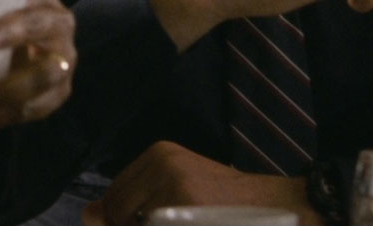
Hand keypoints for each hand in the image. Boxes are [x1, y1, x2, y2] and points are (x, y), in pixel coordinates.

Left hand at [82, 142, 319, 225]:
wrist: (284, 210)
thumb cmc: (230, 207)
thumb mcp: (179, 190)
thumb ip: (130, 203)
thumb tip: (88, 214)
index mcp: (159, 155)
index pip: (114, 199)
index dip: (123, 223)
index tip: (148, 221)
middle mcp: (163, 165)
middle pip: (119, 216)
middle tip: (177, 219)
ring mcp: (175, 190)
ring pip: (131, 221)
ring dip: (149, 225)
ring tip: (191, 219)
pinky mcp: (185, 212)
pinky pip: (152, 223)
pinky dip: (161, 225)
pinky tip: (196, 221)